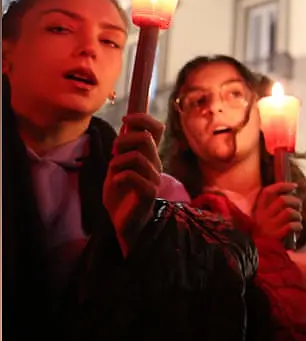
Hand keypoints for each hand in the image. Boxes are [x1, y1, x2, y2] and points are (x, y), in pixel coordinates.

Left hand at [103, 113, 164, 257]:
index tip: (126, 120)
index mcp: (149, 155)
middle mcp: (155, 164)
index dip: (143, 118)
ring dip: (119, 160)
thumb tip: (126, 126)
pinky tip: (116, 183)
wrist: (122, 222)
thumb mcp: (117, 166)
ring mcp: (154, 178)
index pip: (156, 128)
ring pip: (138, 156)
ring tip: (113, 170)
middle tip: (114, 151)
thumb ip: (123, 149)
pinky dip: (119, 177)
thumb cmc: (120, 194)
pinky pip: (133, 176)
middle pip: (146, 137)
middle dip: (124, 139)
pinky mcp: (148, 193)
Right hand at [252, 182, 302, 242]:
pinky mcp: (276, 236)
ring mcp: (269, 226)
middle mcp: (262, 216)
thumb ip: (272, 207)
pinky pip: (292, 226)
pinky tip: (298, 228)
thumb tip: (291, 194)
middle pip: (282, 200)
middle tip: (299, 206)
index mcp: (258, 210)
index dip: (282, 186)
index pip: (267, 192)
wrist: (257, 253)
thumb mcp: (263, 218)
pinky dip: (298, 226)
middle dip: (295, 201)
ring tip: (298, 219)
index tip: (294, 186)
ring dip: (298, 214)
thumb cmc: (264, 233)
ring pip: (289, 212)